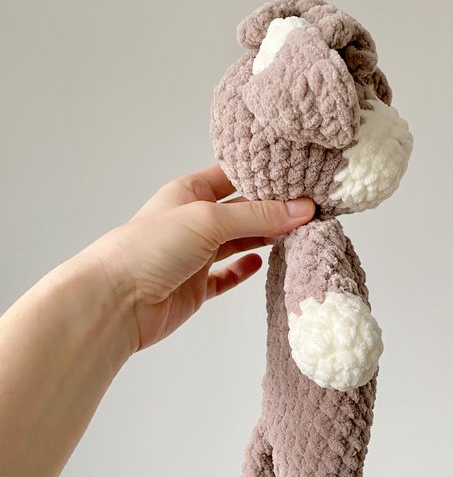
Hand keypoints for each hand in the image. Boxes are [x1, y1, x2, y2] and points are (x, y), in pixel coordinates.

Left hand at [87, 165, 315, 352]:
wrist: (116, 302)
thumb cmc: (149, 248)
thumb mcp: (208, 219)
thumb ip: (257, 215)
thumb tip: (303, 209)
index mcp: (189, 192)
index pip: (233, 176)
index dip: (265, 174)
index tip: (301, 175)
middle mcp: (193, 221)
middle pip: (241, 210)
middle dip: (273, 209)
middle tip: (311, 207)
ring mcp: (195, 255)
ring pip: (239, 242)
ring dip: (265, 238)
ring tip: (298, 233)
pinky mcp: (197, 287)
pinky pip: (226, 276)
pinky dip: (244, 271)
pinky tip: (262, 264)